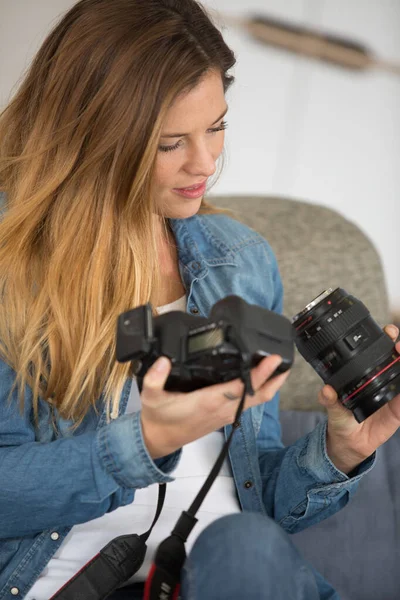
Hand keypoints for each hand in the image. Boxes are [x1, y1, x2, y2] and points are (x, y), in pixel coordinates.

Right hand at [140, 355, 289, 458]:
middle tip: (286, 360)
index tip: (273, 359)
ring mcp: (225, 414)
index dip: (259, 373)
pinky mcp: (224, 416)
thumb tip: (163, 360)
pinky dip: (260, 390)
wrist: (159, 441)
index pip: (241, 387)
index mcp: (208, 402)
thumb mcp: (151, 396)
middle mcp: (222, 409)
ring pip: (256, 400)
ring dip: (270, 385)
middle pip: (258, 395)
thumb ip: (155, 377)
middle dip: (274, 378)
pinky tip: (260, 379)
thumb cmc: (158, 419)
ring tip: (280, 367)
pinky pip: (249, 403)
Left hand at [318, 325, 399, 473]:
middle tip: (399, 344)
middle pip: (396, 359)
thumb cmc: (341, 420)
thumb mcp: (334, 410)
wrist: (350, 443)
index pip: (378, 352)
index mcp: (365, 375)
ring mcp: (392, 394)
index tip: (388, 332)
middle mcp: (381, 380)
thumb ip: (330, 401)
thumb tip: (326, 390)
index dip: (385, 340)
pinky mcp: (399, 410)